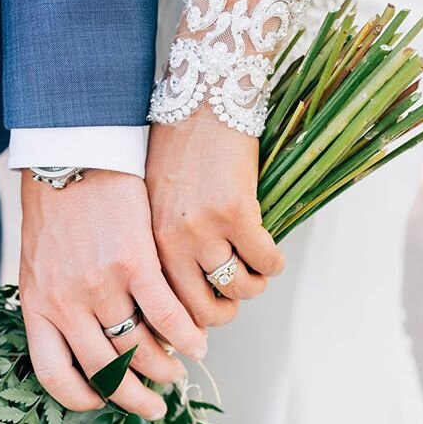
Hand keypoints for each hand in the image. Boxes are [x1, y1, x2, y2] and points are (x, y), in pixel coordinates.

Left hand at [19, 169, 206, 419]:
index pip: (55, 374)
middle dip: (135, 399)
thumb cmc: (56, 213)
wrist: (73, 162)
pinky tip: (198, 341)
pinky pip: (168, 316)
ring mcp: (101, 286)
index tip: (103, 403)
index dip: (81, 398)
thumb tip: (90, 340)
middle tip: (156, 405)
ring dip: (165, 368)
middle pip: (107, 371)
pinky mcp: (136, 263)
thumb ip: (54, 304)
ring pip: (142, 348)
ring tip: (179, 372)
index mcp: (38, 307)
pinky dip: (187, 336)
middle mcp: (67, 304)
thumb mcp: (39, 265)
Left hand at [146, 108, 283, 326]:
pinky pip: (266, 262)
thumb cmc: (177, 150)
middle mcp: (171, 239)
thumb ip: (164, 245)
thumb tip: (185, 288)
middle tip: (233, 300)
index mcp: (148, 239)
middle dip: (224, 314)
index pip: (164, 304)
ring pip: (238, 288)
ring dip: (252, 286)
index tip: (201, 322)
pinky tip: (270, 253)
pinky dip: (274, 264)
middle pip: (202, 309)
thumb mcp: (155, 203)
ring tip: (253, 271)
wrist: (202, 101)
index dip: (187, 322)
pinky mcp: (237, 212)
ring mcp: (204, 227)